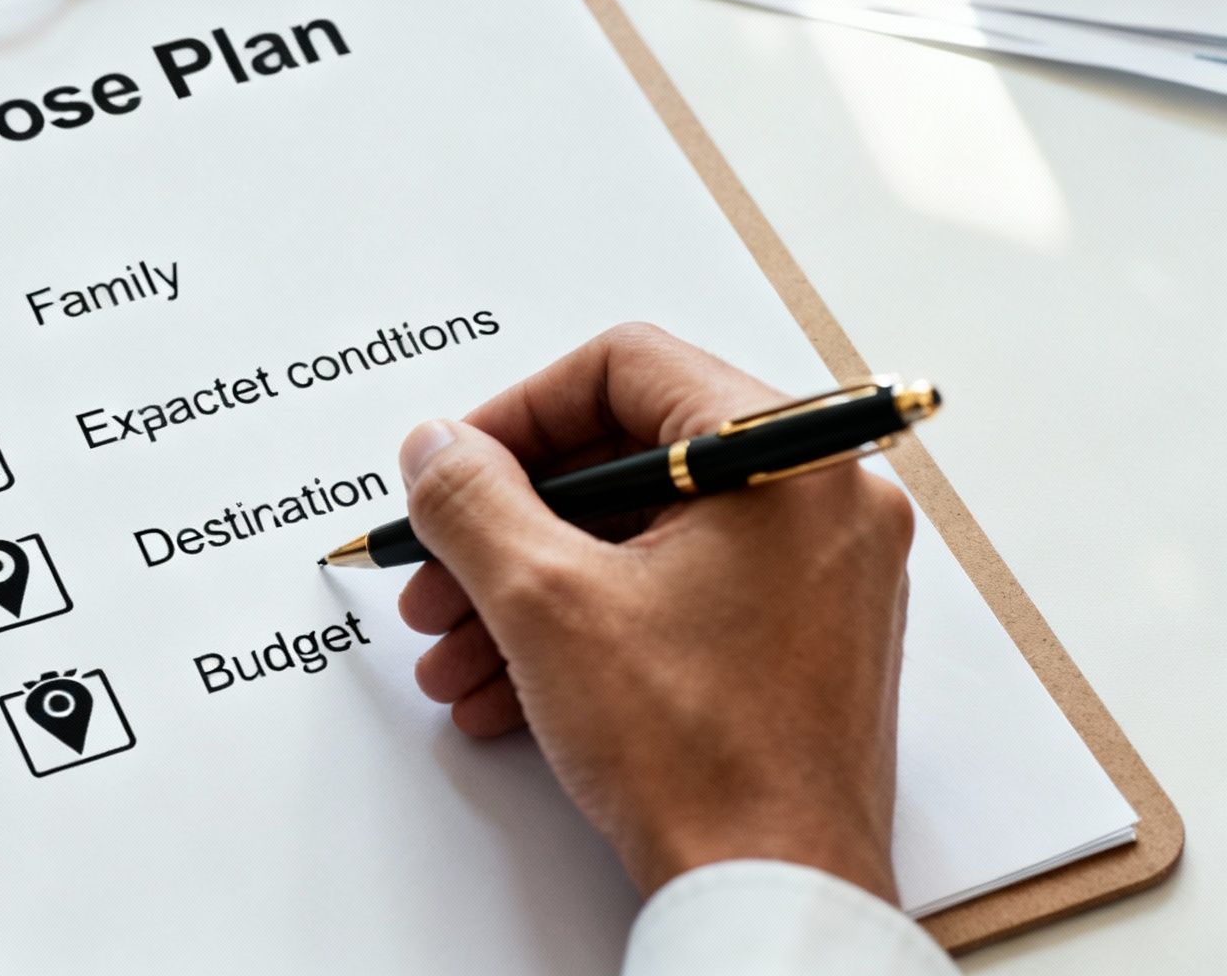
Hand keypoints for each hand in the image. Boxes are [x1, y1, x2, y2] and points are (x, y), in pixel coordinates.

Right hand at [397, 324, 914, 900]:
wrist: (772, 890)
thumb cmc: (700, 754)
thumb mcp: (544, 603)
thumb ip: (473, 501)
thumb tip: (437, 447)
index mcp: (785, 457)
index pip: (627, 367)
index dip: (517, 412)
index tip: (457, 466)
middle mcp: (821, 500)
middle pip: (628, 458)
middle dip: (509, 522)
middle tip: (439, 569)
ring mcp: (819, 574)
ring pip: (641, 536)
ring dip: (530, 584)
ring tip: (455, 646)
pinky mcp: (799, 638)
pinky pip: (675, 594)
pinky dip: (587, 624)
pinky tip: (508, 684)